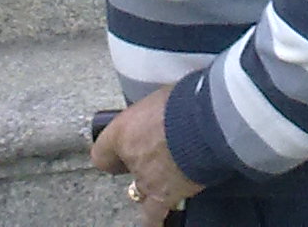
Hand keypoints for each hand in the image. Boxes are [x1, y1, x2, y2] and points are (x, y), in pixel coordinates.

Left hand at [89, 87, 202, 226]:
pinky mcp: (165, 196)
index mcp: (124, 129)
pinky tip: (158, 219)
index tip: (120, 151)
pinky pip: (154, 215)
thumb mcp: (165, 94)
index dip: (112, 151)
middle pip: (127, 167)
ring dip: (150, 182)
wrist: (206, 121)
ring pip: (140, 189)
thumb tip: (167, 109)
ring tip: (166, 173)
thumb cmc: (188, 99)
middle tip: (161, 149)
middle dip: (142, 159)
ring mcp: (146, 179)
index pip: (102, 152)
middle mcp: (129, 157)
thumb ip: (158, 109)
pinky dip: (155, 219)